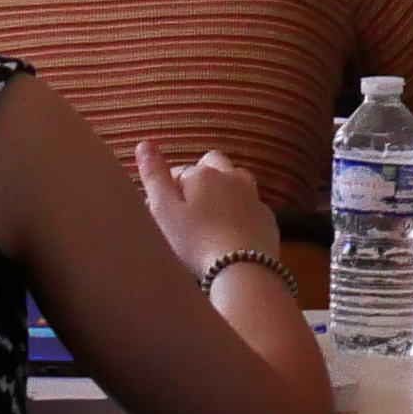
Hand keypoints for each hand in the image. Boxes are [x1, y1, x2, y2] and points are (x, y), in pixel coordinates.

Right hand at [137, 143, 275, 269]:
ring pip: (236, 180)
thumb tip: (145, 143)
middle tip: (188, 209)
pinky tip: (231, 232)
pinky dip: (241, 212)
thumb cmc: (195, 241)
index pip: (180, 171)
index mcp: (204, 173)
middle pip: (212, 165)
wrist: (242, 270)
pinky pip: (251, 206)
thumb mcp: (164, 210)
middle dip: (199, 179)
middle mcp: (232, 177)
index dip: (168, 189)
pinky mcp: (268, 218)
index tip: (163, 212)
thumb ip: (153, 175)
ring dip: (223, 189)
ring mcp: (254, 197)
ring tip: (210, 217)